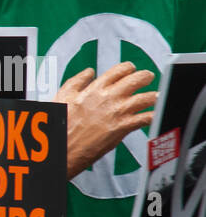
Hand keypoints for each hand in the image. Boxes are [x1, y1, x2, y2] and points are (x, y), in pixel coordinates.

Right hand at [57, 62, 156, 178]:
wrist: (62, 148)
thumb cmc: (60, 126)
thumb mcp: (63, 97)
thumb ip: (76, 81)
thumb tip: (88, 72)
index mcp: (95, 89)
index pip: (120, 70)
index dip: (128, 68)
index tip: (131, 70)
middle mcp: (109, 97)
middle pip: (138, 79)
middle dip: (146, 77)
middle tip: (148, 78)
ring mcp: (118, 112)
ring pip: (147, 97)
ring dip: (154, 96)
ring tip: (155, 97)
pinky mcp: (123, 127)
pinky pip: (146, 118)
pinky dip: (153, 116)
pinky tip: (153, 115)